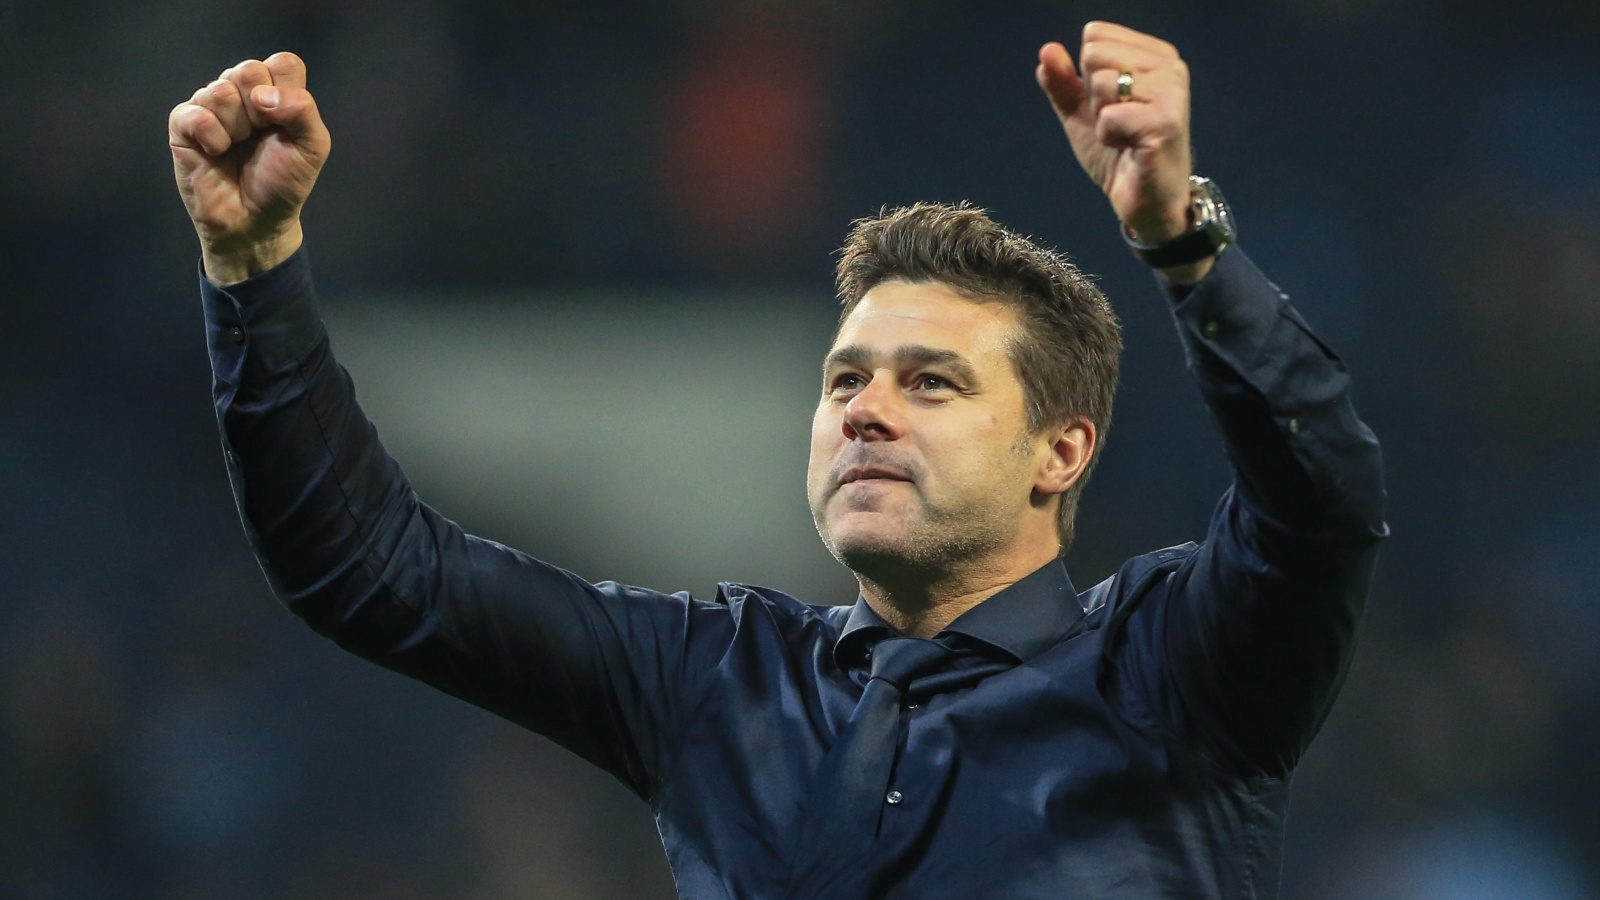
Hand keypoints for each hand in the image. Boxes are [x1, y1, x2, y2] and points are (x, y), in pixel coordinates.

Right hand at [168, 52, 330, 284]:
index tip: (286, 123)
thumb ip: (303, 110)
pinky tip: (215, 152)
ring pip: (221, 91)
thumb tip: (262, 95)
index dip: (286, 92)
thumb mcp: (312, 147)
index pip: (282, 62)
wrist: (255, 221)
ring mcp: (210, 105)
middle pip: (249, 70)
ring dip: (237, 127)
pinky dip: (212, 136)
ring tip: (236, 148)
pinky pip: (195, 113)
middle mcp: (241, 92)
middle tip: (260, 138)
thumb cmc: (283, 182)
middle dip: (260, 111)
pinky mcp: (183, 123)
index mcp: (274, 91)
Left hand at [1036, 22, 1209, 279]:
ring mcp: (1172, 91)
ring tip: (1125, 136)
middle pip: (1095, 53)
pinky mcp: (1166, 121)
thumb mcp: (1081, 113)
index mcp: (1154, 54)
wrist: (1144, 200)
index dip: (1087, 75)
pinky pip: (1108, 117)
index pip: (1095, 35)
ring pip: (1100, 84)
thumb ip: (1062, 81)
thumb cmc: (1119, 153)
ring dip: (1101, 119)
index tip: (1110, 105)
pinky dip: (1108, 138)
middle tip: (1117, 123)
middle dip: (1092, 96)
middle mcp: (1170, 65)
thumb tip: (1047, 51)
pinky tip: (1130, 149)